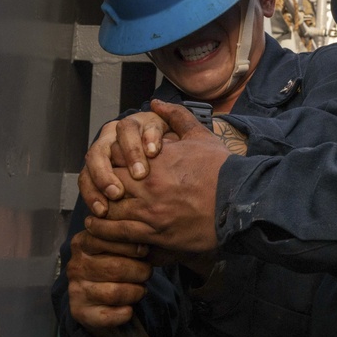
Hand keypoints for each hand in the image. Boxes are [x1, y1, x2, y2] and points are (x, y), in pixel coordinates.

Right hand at [67, 230, 151, 333]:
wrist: (102, 299)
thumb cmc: (115, 264)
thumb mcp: (118, 244)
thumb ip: (125, 233)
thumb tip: (141, 227)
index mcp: (82, 243)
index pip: (108, 238)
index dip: (132, 246)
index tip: (144, 251)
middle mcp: (75, 266)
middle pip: (117, 267)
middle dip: (141, 271)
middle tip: (146, 272)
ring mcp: (76, 290)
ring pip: (116, 293)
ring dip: (137, 292)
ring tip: (140, 289)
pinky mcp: (81, 313)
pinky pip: (111, 315)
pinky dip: (126, 313)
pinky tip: (128, 308)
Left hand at [84, 101, 230, 254]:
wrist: (240, 199)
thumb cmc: (221, 168)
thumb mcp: (200, 136)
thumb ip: (176, 116)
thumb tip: (155, 103)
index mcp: (154, 159)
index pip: (115, 156)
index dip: (110, 159)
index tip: (113, 164)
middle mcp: (147, 184)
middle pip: (108, 182)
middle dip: (102, 185)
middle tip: (101, 189)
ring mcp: (149, 210)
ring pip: (109, 209)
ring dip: (100, 209)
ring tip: (95, 210)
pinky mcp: (155, 233)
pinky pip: (119, 233)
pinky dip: (104, 231)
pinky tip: (98, 227)